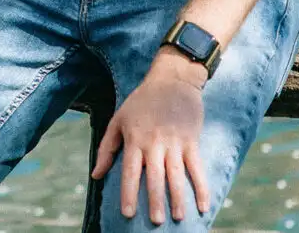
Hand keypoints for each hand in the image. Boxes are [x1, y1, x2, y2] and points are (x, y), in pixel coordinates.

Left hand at [90, 52, 211, 224]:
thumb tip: (95, 175)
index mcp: (134, 139)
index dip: (128, 193)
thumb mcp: (118, 120)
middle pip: (154, 177)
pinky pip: (196, 168)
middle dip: (154, 201)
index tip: (127, 213)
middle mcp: (154, 143)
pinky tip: (202, 205)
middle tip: (155, 221)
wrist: (172, 79)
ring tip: (177, 217)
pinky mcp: (191, 140)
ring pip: (176, 175)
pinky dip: (201, 187)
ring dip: (177, 198)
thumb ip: (106, 148)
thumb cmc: (141, 101)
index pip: (130, 171)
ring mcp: (174, 142)